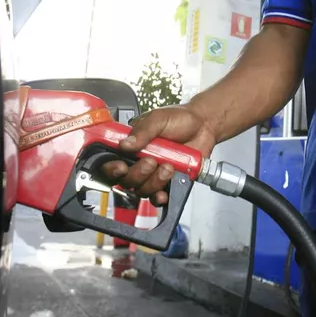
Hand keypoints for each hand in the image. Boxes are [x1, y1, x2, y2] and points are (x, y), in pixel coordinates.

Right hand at [101, 104, 216, 205]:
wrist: (204, 126)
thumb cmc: (179, 119)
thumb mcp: (158, 118)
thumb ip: (142, 130)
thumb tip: (125, 144)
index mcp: (131, 145)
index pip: (111, 161)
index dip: (111, 168)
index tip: (121, 166)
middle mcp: (138, 161)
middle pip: (125, 180)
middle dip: (138, 174)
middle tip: (151, 161)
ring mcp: (152, 173)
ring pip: (141, 189)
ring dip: (154, 181)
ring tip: (168, 167)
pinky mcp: (167, 182)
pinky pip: (157, 198)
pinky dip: (160, 197)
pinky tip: (165, 190)